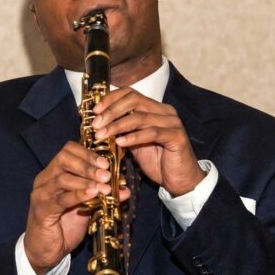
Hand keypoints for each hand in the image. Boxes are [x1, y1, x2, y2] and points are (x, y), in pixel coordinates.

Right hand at [24, 141, 129, 274]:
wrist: (46, 252)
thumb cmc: (65, 227)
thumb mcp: (87, 208)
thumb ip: (101, 196)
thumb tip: (125, 189)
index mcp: (54, 173)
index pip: (68, 151)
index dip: (88, 153)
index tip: (107, 162)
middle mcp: (44, 180)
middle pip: (64, 159)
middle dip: (88, 164)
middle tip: (107, 174)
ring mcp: (41, 195)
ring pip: (63, 178)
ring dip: (86, 180)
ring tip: (104, 187)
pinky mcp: (41, 211)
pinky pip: (60, 199)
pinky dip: (78, 194)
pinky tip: (93, 194)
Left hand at [91, 88, 205, 196]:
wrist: (180, 181)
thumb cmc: (157, 162)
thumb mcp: (134, 144)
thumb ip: (122, 131)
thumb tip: (99, 123)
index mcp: (155, 109)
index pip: (130, 93)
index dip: (111, 99)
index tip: (95, 111)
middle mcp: (165, 111)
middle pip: (134, 100)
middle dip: (111, 111)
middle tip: (96, 124)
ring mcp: (173, 123)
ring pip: (140, 116)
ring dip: (117, 125)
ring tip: (102, 134)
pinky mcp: (177, 136)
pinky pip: (152, 133)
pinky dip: (133, 137)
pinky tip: (120, 142)